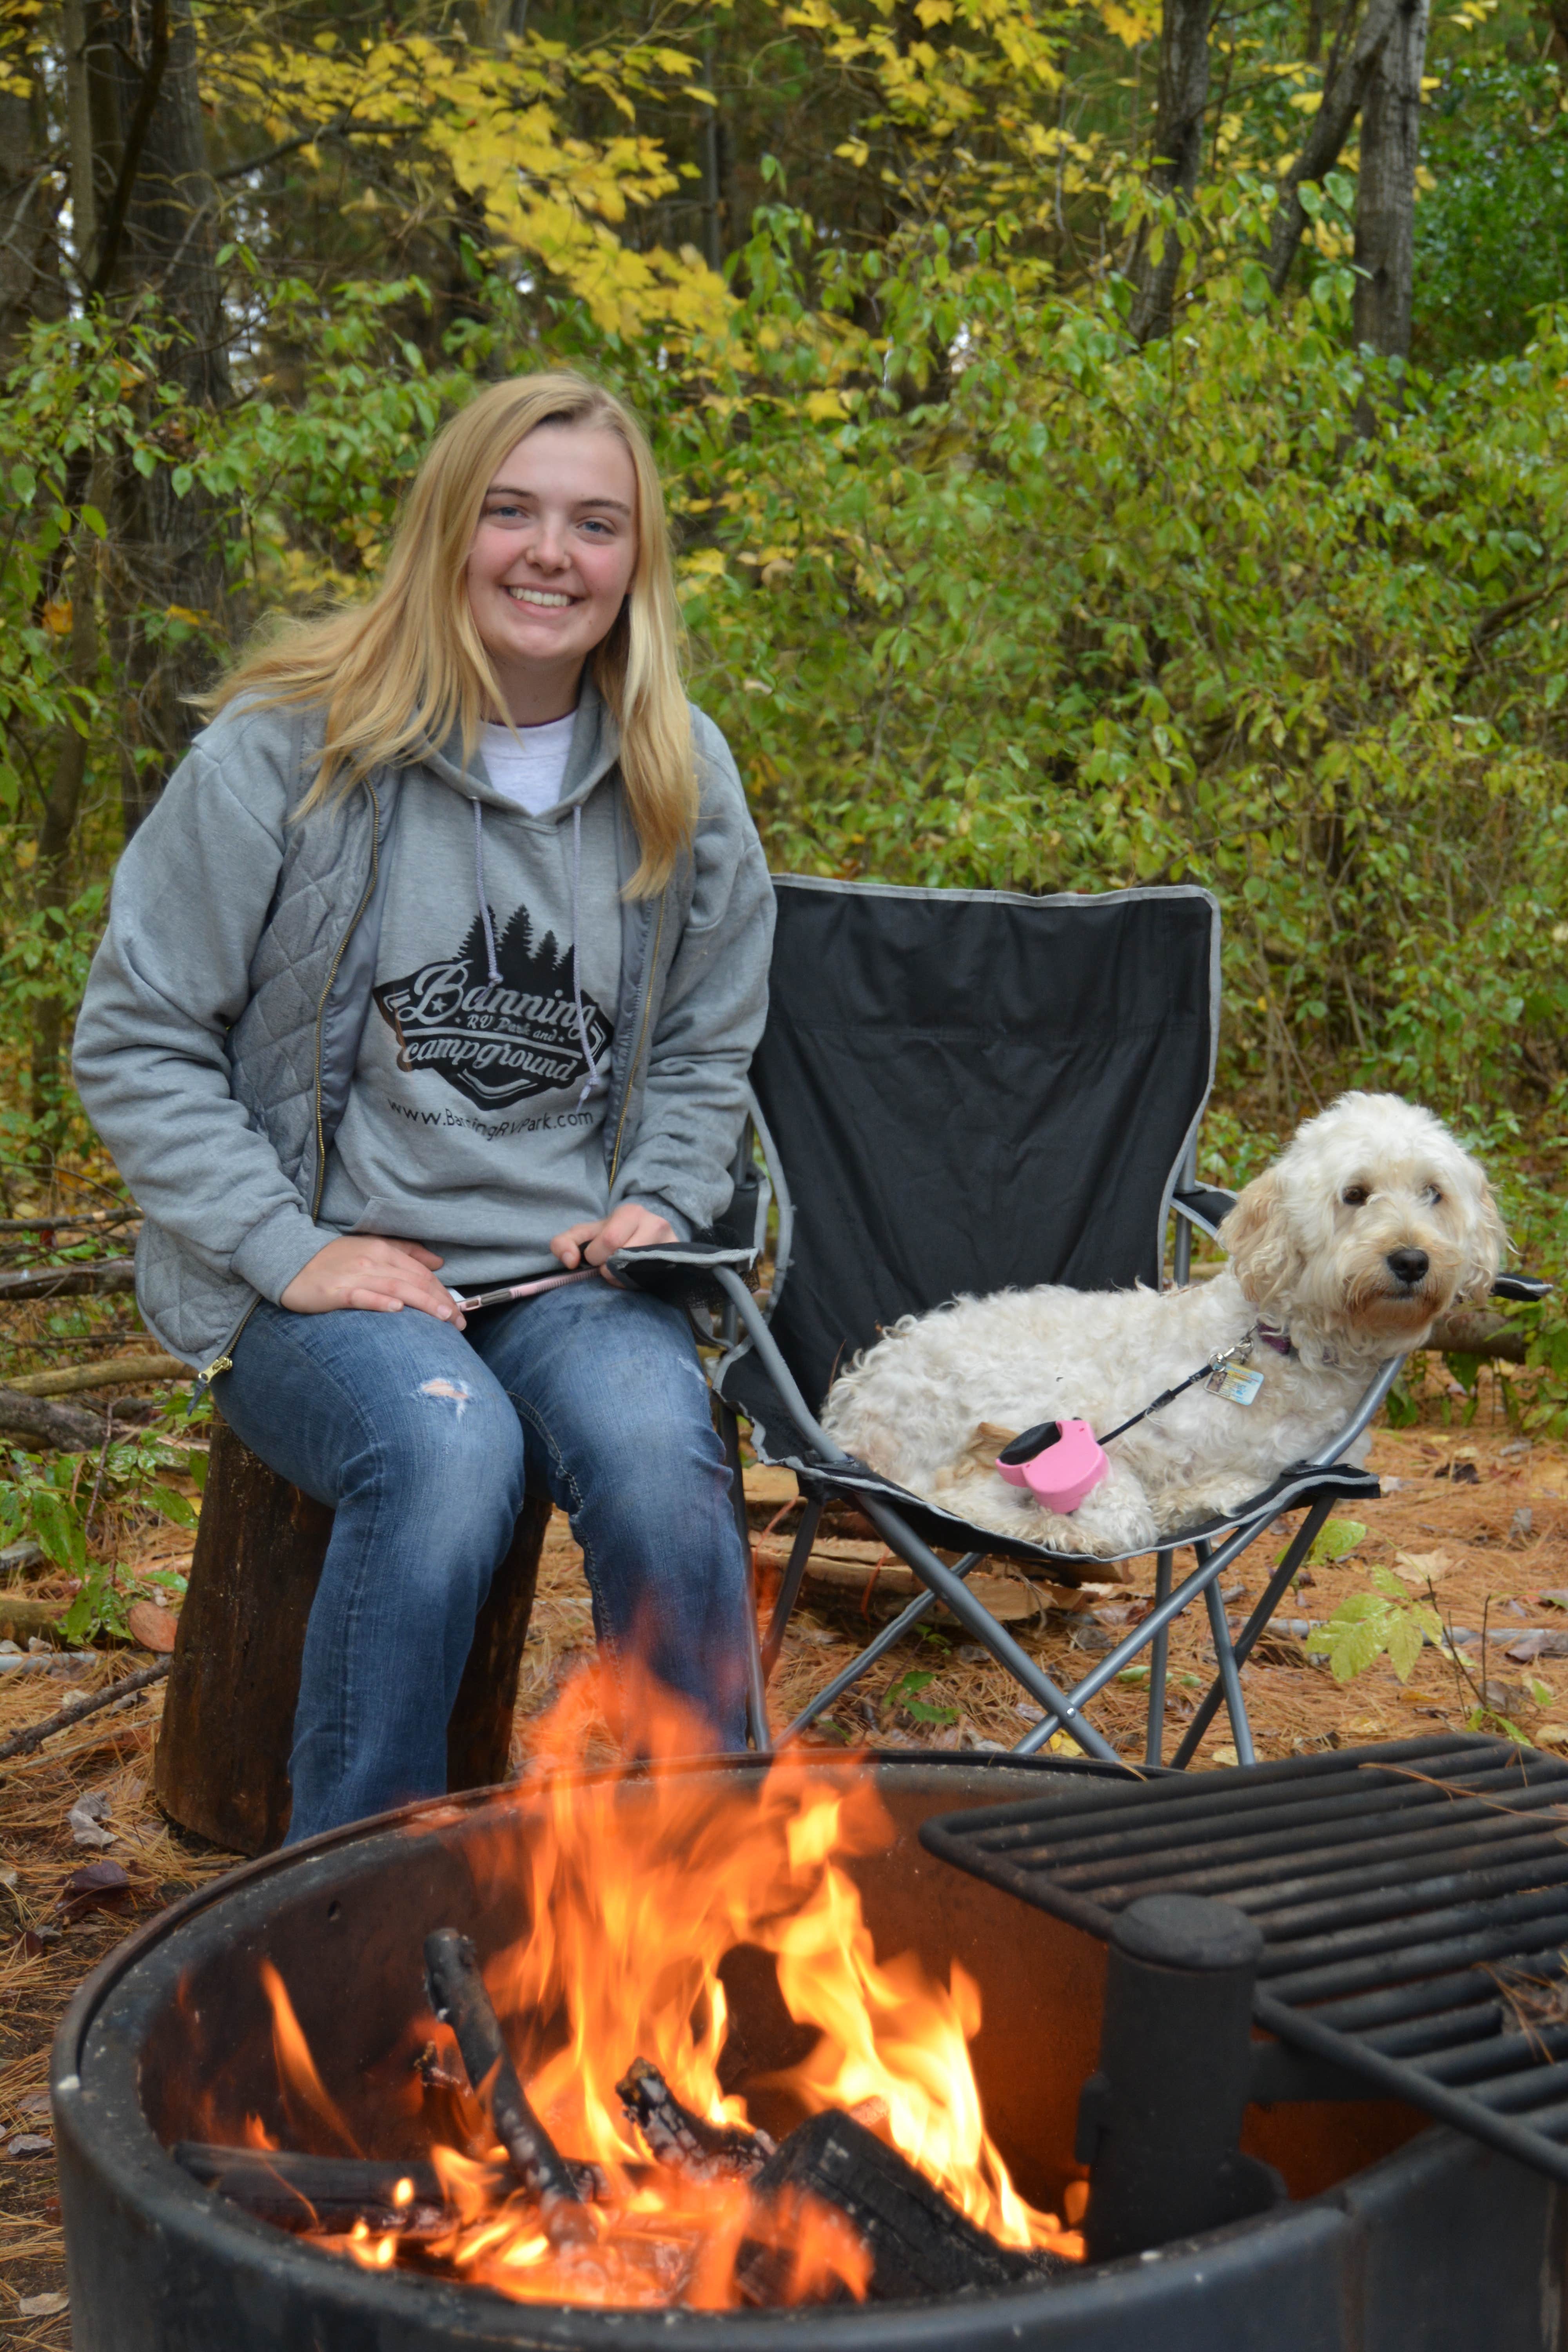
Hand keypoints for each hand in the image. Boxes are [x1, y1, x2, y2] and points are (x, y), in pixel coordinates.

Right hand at [280, 1236, 464, 1326]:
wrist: (290, 1261)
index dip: (443, 1292)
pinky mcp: (335, 1292)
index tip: (459, 1312)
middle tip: (459, 1323)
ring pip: (396, 1289)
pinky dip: (380, 1302)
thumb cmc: (333, 1259)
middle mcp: (372, 1261)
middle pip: (414, 1281)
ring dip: (422, 1303)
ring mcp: (354, 1276)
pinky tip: (397, 1310)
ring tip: (443, 1318)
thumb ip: (405, 1252)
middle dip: (441, 1302)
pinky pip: (362, 1297)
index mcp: (382, 1250)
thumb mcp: (371, 1248)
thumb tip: (437, 1263)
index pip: (421, 1273)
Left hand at [550, 1202, 675, 1278]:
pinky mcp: (678, 1260)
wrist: (648, 1241)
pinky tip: (637, 1276)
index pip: (609, 1240)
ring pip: (638, 1270)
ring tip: (622, 1271)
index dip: (595, 1256)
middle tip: (609, 1266)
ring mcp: (670, 1243)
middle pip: (623, 1256)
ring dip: (623, 1278)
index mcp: (630, 1212)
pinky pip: (653, 1279)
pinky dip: (638, 1283)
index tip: (597, 1257)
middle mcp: (655, 1223)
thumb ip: (564, 1243)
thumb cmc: (613, 1238)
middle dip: (608, 1268)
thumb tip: (570, 1261)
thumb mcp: (585, 1236)